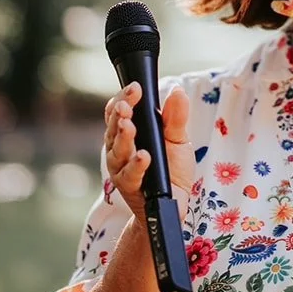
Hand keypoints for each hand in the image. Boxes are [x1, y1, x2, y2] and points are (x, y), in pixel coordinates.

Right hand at [103, 81, 193, 225]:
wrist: (172, 203)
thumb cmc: (172, 168)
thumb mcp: (178, 139)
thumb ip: (176, 117)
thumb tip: (177, 91)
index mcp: (130, 132)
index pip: (118, 111)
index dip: (124, 97)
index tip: (136, 88)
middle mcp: (120, 149)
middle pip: (113, 128)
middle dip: (120, 114)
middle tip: (126, 105)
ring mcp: (121, 168)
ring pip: (116, 151)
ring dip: (123, 137)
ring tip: (130, 126)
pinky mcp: (130, 188)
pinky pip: (129, 176)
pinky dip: (135, 166)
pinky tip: (143, 156)